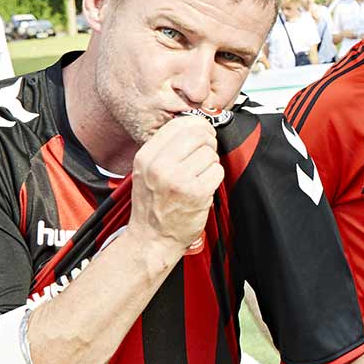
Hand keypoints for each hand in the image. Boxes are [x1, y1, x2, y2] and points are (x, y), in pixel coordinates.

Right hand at [128, 116, 221, 257]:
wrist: (152, 238)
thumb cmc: (152, 205)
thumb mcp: (147, 171)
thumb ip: (166, 149)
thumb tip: (195, 126)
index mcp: (146, 156)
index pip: (179, 124)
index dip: (197, 126)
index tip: (202, 134)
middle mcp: (159, 166)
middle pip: (198, 134)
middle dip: (208, 141)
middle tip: (206, 153)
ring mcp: (177, 179)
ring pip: (210, 153)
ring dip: (211, 163)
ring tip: (199, 176)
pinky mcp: (196, 193)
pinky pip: (217, 171)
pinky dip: (215, 178)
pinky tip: (203, 187)